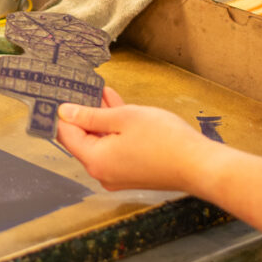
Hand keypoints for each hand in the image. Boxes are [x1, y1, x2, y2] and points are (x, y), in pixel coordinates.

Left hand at [56, 88, 210, 191]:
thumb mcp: (123, 118)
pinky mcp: (132, 172)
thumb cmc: (164, 141)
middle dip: (84, 112)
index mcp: (95, 160)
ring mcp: (117, 175)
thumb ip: (91, 115)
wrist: (199, 165)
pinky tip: (116, 106)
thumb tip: (65, 112)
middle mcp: (102, 172)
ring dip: (101, 117)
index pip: (66, 134)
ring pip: (101, 141)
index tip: (62, 92)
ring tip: (101, 91)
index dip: (63, 112)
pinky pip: (115, 148)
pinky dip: (114, 129)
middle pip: (83, 139)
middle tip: (83, 87)